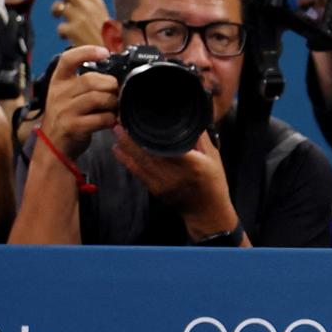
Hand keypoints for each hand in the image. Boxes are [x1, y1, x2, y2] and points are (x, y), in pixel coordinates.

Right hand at [38, 45, 118, 159]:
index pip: (68, 59)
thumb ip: (86, 84)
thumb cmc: (68, 117)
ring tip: (114, 108)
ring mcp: (65, 111)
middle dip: (111, 86)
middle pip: (91, 80)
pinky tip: (111, 121)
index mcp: (58, 81)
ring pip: (98, 98)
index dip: (87, 52)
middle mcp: (58, 94)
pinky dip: (111, 119)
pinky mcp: (73, 127)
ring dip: (113, 103)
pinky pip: (101, 118)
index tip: (104, 52)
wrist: (53, 147)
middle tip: (116, 94)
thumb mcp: (69, 96)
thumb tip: (116, 78)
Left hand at [48, 0, 109, 47]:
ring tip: (66, 21)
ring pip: (58, 7)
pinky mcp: (70, 29)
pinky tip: (73, 38)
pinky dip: (64, 33)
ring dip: (58, 12)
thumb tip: (66, 0)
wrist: (111, 55)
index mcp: (96, 0)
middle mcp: (86, 5)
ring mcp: (78, 17)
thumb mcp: (101, 15)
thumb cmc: (107, 36)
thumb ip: (85, 5)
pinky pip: (60, 27)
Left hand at [111, 126, 237, 239]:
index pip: (166, 146)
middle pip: (147, 154)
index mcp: (191, 164)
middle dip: (130, 139)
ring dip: (126, 149)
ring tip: (117, 135)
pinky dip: (127, 161)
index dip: (149, 134)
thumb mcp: (214, 158)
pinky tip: (120, 151)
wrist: (207, 212)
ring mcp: (163, 184)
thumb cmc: (213, 183)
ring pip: (139, 164)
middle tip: (119, 125)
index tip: (139, 121)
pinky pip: (138, 174)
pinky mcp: (156, 191)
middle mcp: (175, 174)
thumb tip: (191, 119)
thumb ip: (201, 139)